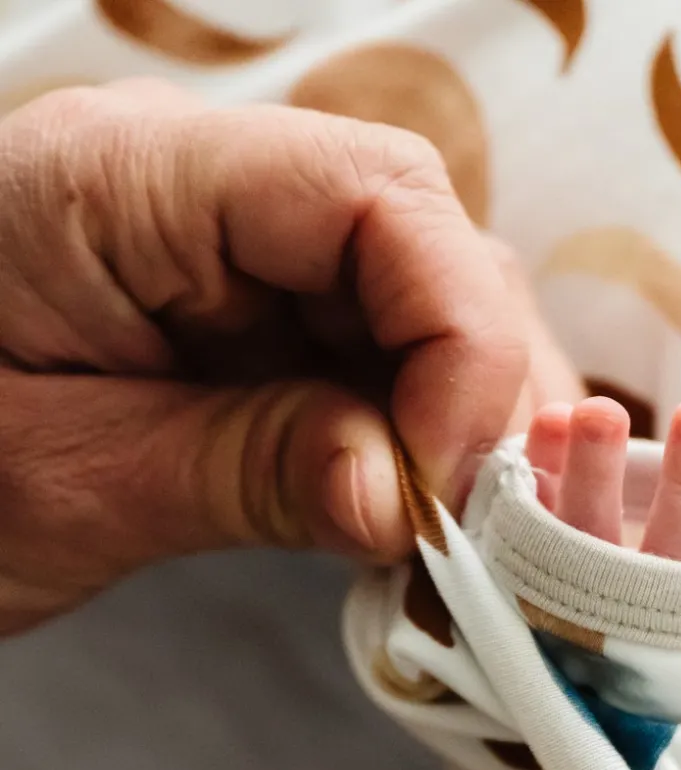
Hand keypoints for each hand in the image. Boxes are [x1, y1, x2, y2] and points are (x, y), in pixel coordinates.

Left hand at [0, 80, 561, 633]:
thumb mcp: (57, 483)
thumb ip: (242, 473)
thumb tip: (403, 498)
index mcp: (131, 179)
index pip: (377, 197)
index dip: (455, 337)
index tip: (444, 480)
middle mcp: (203, 196)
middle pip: (424, 244)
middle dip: (474, 386)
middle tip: (469, 524)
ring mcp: (236, 261)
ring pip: (423, 307)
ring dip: (459, 421)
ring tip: (448, 531)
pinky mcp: (253, 328)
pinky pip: (379, 362)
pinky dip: (419, 441)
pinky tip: (412, 511)